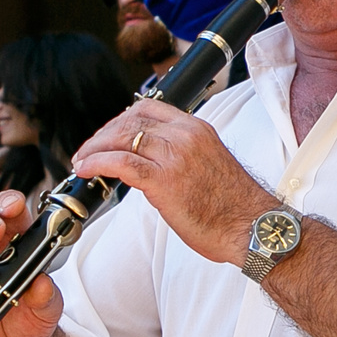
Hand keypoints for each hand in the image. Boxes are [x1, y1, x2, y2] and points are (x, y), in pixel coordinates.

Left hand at [70, 99, 274, 267]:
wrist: (254, 228)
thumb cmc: (235, 208)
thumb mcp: (210, 165)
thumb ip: (183, 156)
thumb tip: (153, 166)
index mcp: (197, 129)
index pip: (148, 108)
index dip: (121, 120)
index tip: (109, 135)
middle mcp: (185, 136)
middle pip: (130, 121)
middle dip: (103, 135)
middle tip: (89, 151)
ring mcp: (174, 156)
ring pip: (121, 138)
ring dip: (95, 149)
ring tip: (82, 162)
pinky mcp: (164, 180)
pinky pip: (121, 163)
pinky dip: (98, 163)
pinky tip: (86, 169)